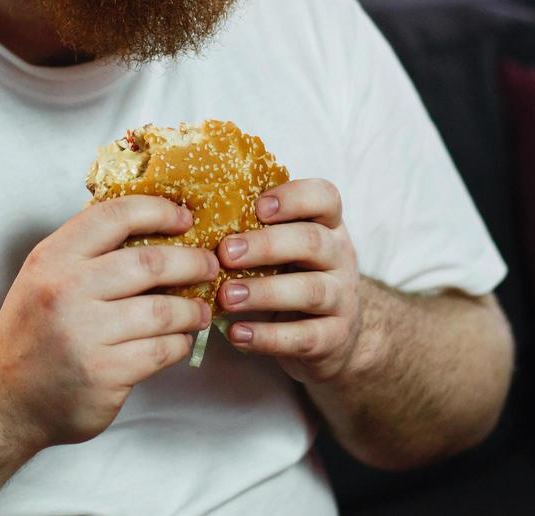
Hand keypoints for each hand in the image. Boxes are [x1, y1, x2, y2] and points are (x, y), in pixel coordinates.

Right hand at [0, 196, 218, 447]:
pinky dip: (179, 344)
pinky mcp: (104, 374)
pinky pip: (160, 350)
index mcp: (53, 258)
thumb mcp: (44, 276)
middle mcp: (66, 291)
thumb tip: (153, 223)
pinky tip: (179, 341)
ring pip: (162, 311)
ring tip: (199, 309)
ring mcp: (85, 334)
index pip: (114, 217)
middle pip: (149, 263)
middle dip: (191, 262)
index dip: (158, 211)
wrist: (4, 398)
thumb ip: (86, 250)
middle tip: (209, 265)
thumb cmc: (33, 331)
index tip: (185, 217)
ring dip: (191, 309)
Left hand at [216, 178, 360, 383]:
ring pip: (311, 291)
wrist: (330, 334)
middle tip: (225, 253)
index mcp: (326, 225)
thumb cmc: (291, 276)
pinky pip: (304, 337)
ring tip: (225, 297)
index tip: (257, 206)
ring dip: (264, 292)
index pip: (324, 197)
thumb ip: (253, 228)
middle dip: (266, 245)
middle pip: (312, 241)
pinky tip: (236, 334)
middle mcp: (340, 257)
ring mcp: (343, 298)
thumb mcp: (283, 247)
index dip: (293, 197)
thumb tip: (191, 210)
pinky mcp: (335, 337)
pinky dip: (268, 337)